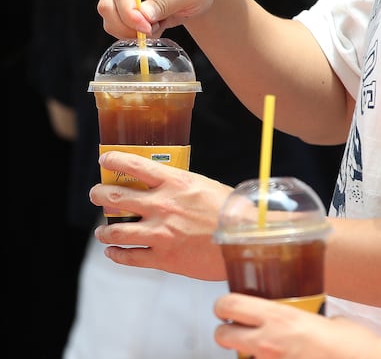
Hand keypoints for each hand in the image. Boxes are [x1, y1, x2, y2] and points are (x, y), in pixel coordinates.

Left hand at [90, 150, 232, 279]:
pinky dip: (117, 254)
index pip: (134, 166)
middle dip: (99, 195)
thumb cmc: (232, 211)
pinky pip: (129, 257)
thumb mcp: (206, 187)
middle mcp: (162, 206)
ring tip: (102, 230)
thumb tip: (165, 185)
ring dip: (104, 230)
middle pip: (115, 197)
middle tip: (96, 195)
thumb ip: (181, 186)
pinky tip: (113, 252)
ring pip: (115, 230)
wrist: (246, 240)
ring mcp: (160, 233)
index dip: (114, 161)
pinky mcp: (163, 258)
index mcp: (175, 183)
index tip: (104, 160)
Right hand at [97, 0, 216, 38]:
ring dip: (130, 31)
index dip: (130, 14)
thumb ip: (166, 3)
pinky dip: (133, 33)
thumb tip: (143, 15)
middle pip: (108, 5)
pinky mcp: (125, 4)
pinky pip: (118, 24)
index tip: (147, 28)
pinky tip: (152, 28)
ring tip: (156, 27)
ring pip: (110, 17)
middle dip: (127, 26)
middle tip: (151, 33)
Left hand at [214, 293, 377, 358]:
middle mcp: (268, 343)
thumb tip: (311, 322)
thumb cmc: (353, 346)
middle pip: (221, 336)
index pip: (230, 305)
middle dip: (226, 333)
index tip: (229, 307)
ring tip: (270, 352)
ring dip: (248, 355)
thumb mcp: (331, 321)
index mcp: (280, 317)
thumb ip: (311, 319)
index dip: (224, 305)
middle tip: (238, 331)